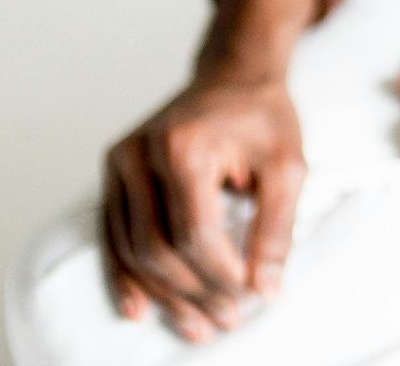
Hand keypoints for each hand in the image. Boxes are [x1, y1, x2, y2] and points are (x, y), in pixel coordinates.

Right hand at [100, 71, 304, 343]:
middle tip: (225, 321)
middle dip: (193, 293)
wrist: (235, 73)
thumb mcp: (287, 163)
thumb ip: (277, 226)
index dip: (220, 274)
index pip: (194, 232)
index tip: (248, 297)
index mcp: (184, 145)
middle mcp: (141, 153)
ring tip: (195, 327)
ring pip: (132, 250)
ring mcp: (120, 162)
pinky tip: (139, 309)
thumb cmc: (263, 116)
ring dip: (164, 296)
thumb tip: (265, 289)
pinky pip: (112, 237)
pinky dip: (126, 277)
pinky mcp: (113, 173)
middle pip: (158, 248)